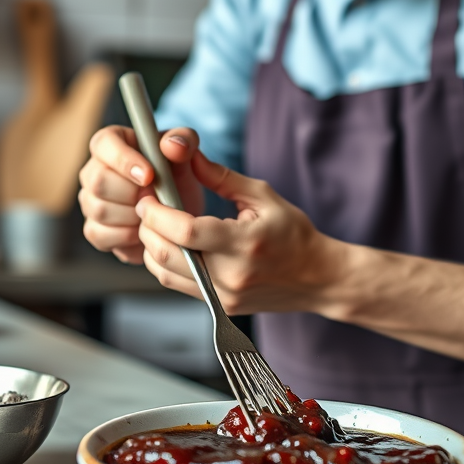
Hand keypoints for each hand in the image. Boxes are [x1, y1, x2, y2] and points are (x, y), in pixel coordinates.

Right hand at [78, 125, 203, 264]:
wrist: (178, 213)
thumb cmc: (177, 176)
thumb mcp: (186, 154)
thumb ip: (183, 140)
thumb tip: (172, 145)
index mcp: (111, 143)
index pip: (103, 143)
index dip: (124, 160)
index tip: (150, 176)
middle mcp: (93, 170)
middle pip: (99, 181)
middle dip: (133, 193)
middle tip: (157, 197)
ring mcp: (89, 201)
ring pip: (101, 210)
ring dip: (134, 215)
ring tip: (153, 212)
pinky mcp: (93, 230)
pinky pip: (102, 235)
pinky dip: (128, 236)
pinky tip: (143, 229)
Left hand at [135, 151, 341, 313]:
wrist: (317, 278)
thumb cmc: (294, 234)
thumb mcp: (263, 197)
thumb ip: (222, 178)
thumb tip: (189, 157)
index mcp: (244, 243)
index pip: (187, 233)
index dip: (158, 214)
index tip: (148, 198)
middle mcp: (231, 275)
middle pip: (168, 254)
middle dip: (147, 227)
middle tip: (146, 206)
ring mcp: (224, 296)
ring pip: (165, 274)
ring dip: (151, 246)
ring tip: (155, 224)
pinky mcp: (220, 306)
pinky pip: (178, 285)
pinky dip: (165, 263)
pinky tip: (171, 244)